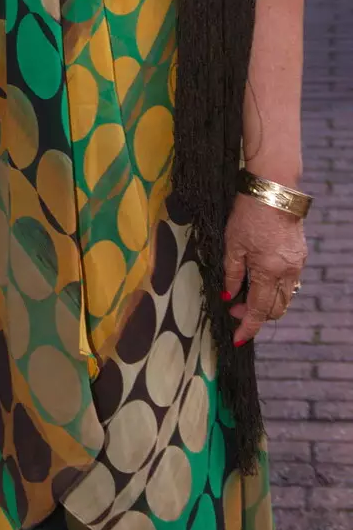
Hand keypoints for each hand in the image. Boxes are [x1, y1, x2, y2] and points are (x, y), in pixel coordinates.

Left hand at [223, 192, 306, 346]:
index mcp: (268, 272)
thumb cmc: (248, 214)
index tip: (237, 339)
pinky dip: (276, 288)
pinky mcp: (300, 256)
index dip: (247, 327)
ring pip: (285, 298)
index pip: (258, 310)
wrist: (274, 191)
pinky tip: (261, 279)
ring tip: (246, 294)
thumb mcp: (232, 243)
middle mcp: (287, 273)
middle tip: (235, 308)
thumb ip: (231, 273)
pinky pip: (290, 283)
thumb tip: (228, 296)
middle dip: (256, 316)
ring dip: (267, 303)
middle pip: (275, 309)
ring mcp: (297, 265)